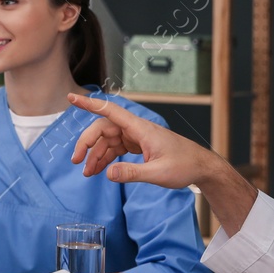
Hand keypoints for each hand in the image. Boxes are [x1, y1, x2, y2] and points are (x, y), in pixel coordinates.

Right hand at [67, 92, 217, 188]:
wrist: (201, 168)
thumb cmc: (185, 166)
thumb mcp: (158, 173)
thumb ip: (132, 173)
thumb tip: (108, 174)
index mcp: (141, 129)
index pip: (110, 111)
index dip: (89, 104)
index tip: (71, 98)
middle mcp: (136, 129)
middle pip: (103, 129)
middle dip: (88, 144)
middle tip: (77, 161)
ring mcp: (137, 137)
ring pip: (108, 140)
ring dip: (96, 155)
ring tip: (88, 173)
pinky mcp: (138, 145)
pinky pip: (116, 148)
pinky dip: (106, 158)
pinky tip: (100, 170)